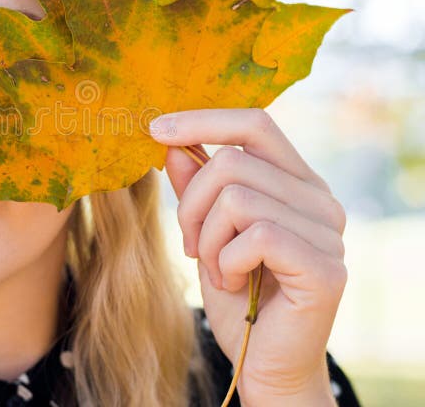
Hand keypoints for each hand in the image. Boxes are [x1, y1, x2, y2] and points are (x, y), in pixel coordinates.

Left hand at [149, 108, 345, 403]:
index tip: (155, 129)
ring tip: (216, 269)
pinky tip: (233, 285)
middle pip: (231, 162)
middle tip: (189, 246)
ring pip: (236, 197)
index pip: (255, 123)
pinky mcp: (325, 267)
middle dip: (190, 205)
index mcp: (296, 182)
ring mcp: (328, 232)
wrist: (264, 363)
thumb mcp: (205, 232)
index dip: (203, 120)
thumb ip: (195, 187)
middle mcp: (320, 199)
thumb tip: (173, 144)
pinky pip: (255, 235)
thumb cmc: (236, 295)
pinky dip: (225, 261)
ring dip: (206, 239)